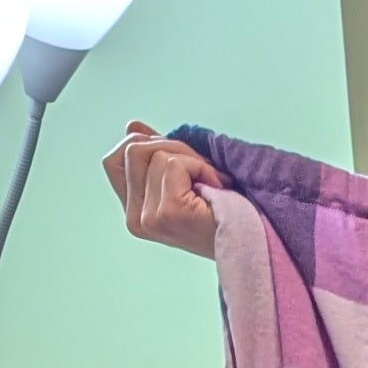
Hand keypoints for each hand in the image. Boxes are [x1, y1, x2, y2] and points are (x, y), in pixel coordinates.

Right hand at [103, 121, 223, 256]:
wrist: (255, 240)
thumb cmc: (226, 210)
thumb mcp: (185, 178)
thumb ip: (157, 155)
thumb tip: (132, 126)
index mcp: (134, 212)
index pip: (113, 161)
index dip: (142, 145)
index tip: (178, 156)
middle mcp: (135, 220)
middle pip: (133, 150)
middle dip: (172, 147)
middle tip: (203, 168)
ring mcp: (149, 218)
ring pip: (157, 155)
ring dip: (192, 159)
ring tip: (212, 182)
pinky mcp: (168, 212)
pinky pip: (174, 164)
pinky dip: (201, 167)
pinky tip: (216, 188)